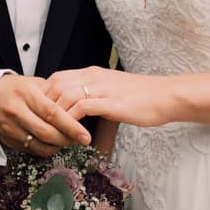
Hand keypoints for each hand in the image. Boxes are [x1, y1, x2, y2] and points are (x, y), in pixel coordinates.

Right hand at [0, 73, 90, 157]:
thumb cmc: (15, 88)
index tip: (85, 135)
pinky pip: (31, 150)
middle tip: (81, 139)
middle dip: (67, 139)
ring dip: (58, 146)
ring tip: (68, 140)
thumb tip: (76, 106)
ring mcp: (11, 128)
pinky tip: (53, 143)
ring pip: (39, 145)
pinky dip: (45, 149)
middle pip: (47, 132)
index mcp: (26, 94)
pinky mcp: (8, 140)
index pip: (52, 113)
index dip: (71, 126)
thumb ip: (54, 95)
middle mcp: (17, 112)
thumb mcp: (34, 84)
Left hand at [46, 66, 169, 125]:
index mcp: (92, 73)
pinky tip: (74, 136)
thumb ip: (93, 93)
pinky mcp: (111, 102)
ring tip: (56, 135)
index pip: (57, 78)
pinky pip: (82, 109)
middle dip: (46, 107)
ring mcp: (102, 88)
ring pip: (66, 96)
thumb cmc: (141, 96)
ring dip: (58, 117)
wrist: (165, 95)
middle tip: (45, 127)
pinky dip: (73, 123)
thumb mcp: (110, 89)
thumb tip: (78, 107)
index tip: (45, 114)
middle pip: (56, 85)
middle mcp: (94, 76)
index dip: (47, 95)